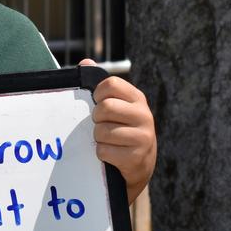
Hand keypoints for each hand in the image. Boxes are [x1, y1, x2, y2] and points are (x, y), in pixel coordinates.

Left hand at [80, 59, 156, 202]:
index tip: (97, 104)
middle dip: (96, 119)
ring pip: (102, 131)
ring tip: (108, 142)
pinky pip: (104, 151)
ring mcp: (143, 137)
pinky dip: (101, 155)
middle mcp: (144, 115)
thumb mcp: (116, 108)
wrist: (137, 168)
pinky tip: (111, 156)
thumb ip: (100, 86)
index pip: (110, 84)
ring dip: (98, 139)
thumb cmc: (120, 132)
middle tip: (101, 126)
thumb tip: (85, 62)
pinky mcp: (137, 158)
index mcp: (137, 98)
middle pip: (105, 107)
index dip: (97, 94)